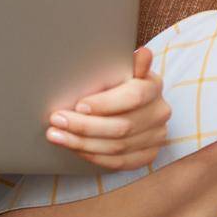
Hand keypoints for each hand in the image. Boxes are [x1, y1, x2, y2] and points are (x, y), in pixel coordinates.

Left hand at [45, 46, 169, 171]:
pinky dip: (94, 156)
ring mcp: (156, 137)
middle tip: (56, 120)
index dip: (105, 104)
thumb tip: (143, 53)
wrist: (131, 102)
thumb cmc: (118, 79)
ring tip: (56, 135)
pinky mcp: (148, 155)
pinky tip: (73, 148)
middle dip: (84, 125)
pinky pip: (119, 163)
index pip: (133, 97)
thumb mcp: (121, 66)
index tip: (78, 105)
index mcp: (154, 85)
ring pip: (117, 147)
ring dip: (82, 143)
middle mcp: (159, 112)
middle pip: (122, 126)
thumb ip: (129, 63)